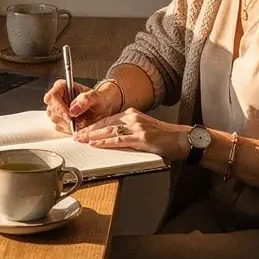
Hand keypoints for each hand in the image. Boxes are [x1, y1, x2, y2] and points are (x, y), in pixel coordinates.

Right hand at [43, 80, 120, 134]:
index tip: (70, 116)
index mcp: (62, 87)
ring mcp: (56, 109)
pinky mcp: (59, 119)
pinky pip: (59, 127)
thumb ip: (86, 100)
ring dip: (68, 124)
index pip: (52, 97)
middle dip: (65, 118)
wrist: (103, 107)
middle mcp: (57, 97)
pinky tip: (78, 125)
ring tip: (81, 122)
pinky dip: (69, 128)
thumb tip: (73, 109)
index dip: (59, 108)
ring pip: (54, 119)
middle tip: (79, 122)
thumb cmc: (99, 99)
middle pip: (51, 110)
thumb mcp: (97, 97)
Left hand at [75, 108, 190, 161]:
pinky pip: (119, 140)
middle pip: (105, 123)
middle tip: (76, 136)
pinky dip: (105, 142)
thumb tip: (111, 137)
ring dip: (93, 136)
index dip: (93, 125)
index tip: (82, 130)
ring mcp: (137, 127)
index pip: (107, 119)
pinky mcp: (141, 138)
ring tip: (81, 140)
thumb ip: (128, 130)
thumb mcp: (143, 129)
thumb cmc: (164, 137)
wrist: (182, 139)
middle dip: (89, 130)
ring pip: (109, 130)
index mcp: (132, 114)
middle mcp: (133, 117)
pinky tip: (96, 144)